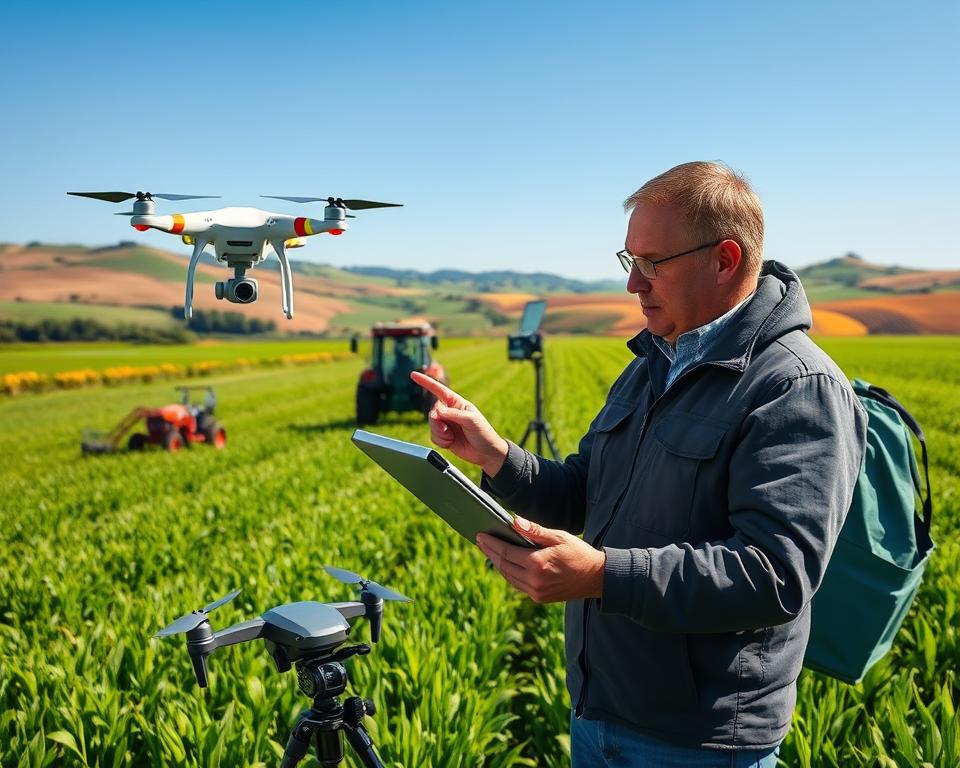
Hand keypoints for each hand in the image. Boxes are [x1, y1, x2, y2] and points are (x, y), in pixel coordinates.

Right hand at [410, 371, 508, 476]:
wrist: (486, 453)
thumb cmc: (483, 433)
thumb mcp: (471, 420)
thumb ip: (454, 414)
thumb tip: (437, 411)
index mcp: (457, 403)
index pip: (439, 390)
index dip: (426, 382)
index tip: (413, 374)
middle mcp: (450, 412)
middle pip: (432, 412)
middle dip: (437, 423)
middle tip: (446, 431)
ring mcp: (446, 424)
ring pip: (431, 425)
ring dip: (440, 434)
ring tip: (452, 438)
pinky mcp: (444, 437)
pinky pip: (433, 436)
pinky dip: (440, 441)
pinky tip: (450, 443)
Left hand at [476, 517, 605, 603]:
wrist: (597, 578)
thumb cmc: (578, 552)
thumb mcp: (558, 536)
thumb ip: (534, 531)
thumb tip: (513, 521)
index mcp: (537, 564)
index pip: (506, 552)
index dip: (491, 543)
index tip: (480, 534)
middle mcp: (534, 580)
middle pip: (503, 565)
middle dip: (490, 552)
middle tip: (480, 541)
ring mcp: (536, 592)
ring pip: (508, 577)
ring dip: (497, 563)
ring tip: (489, 550)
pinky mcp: (539, 598)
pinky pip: (517, 584)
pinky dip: (508, 573)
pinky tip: (505, 564)